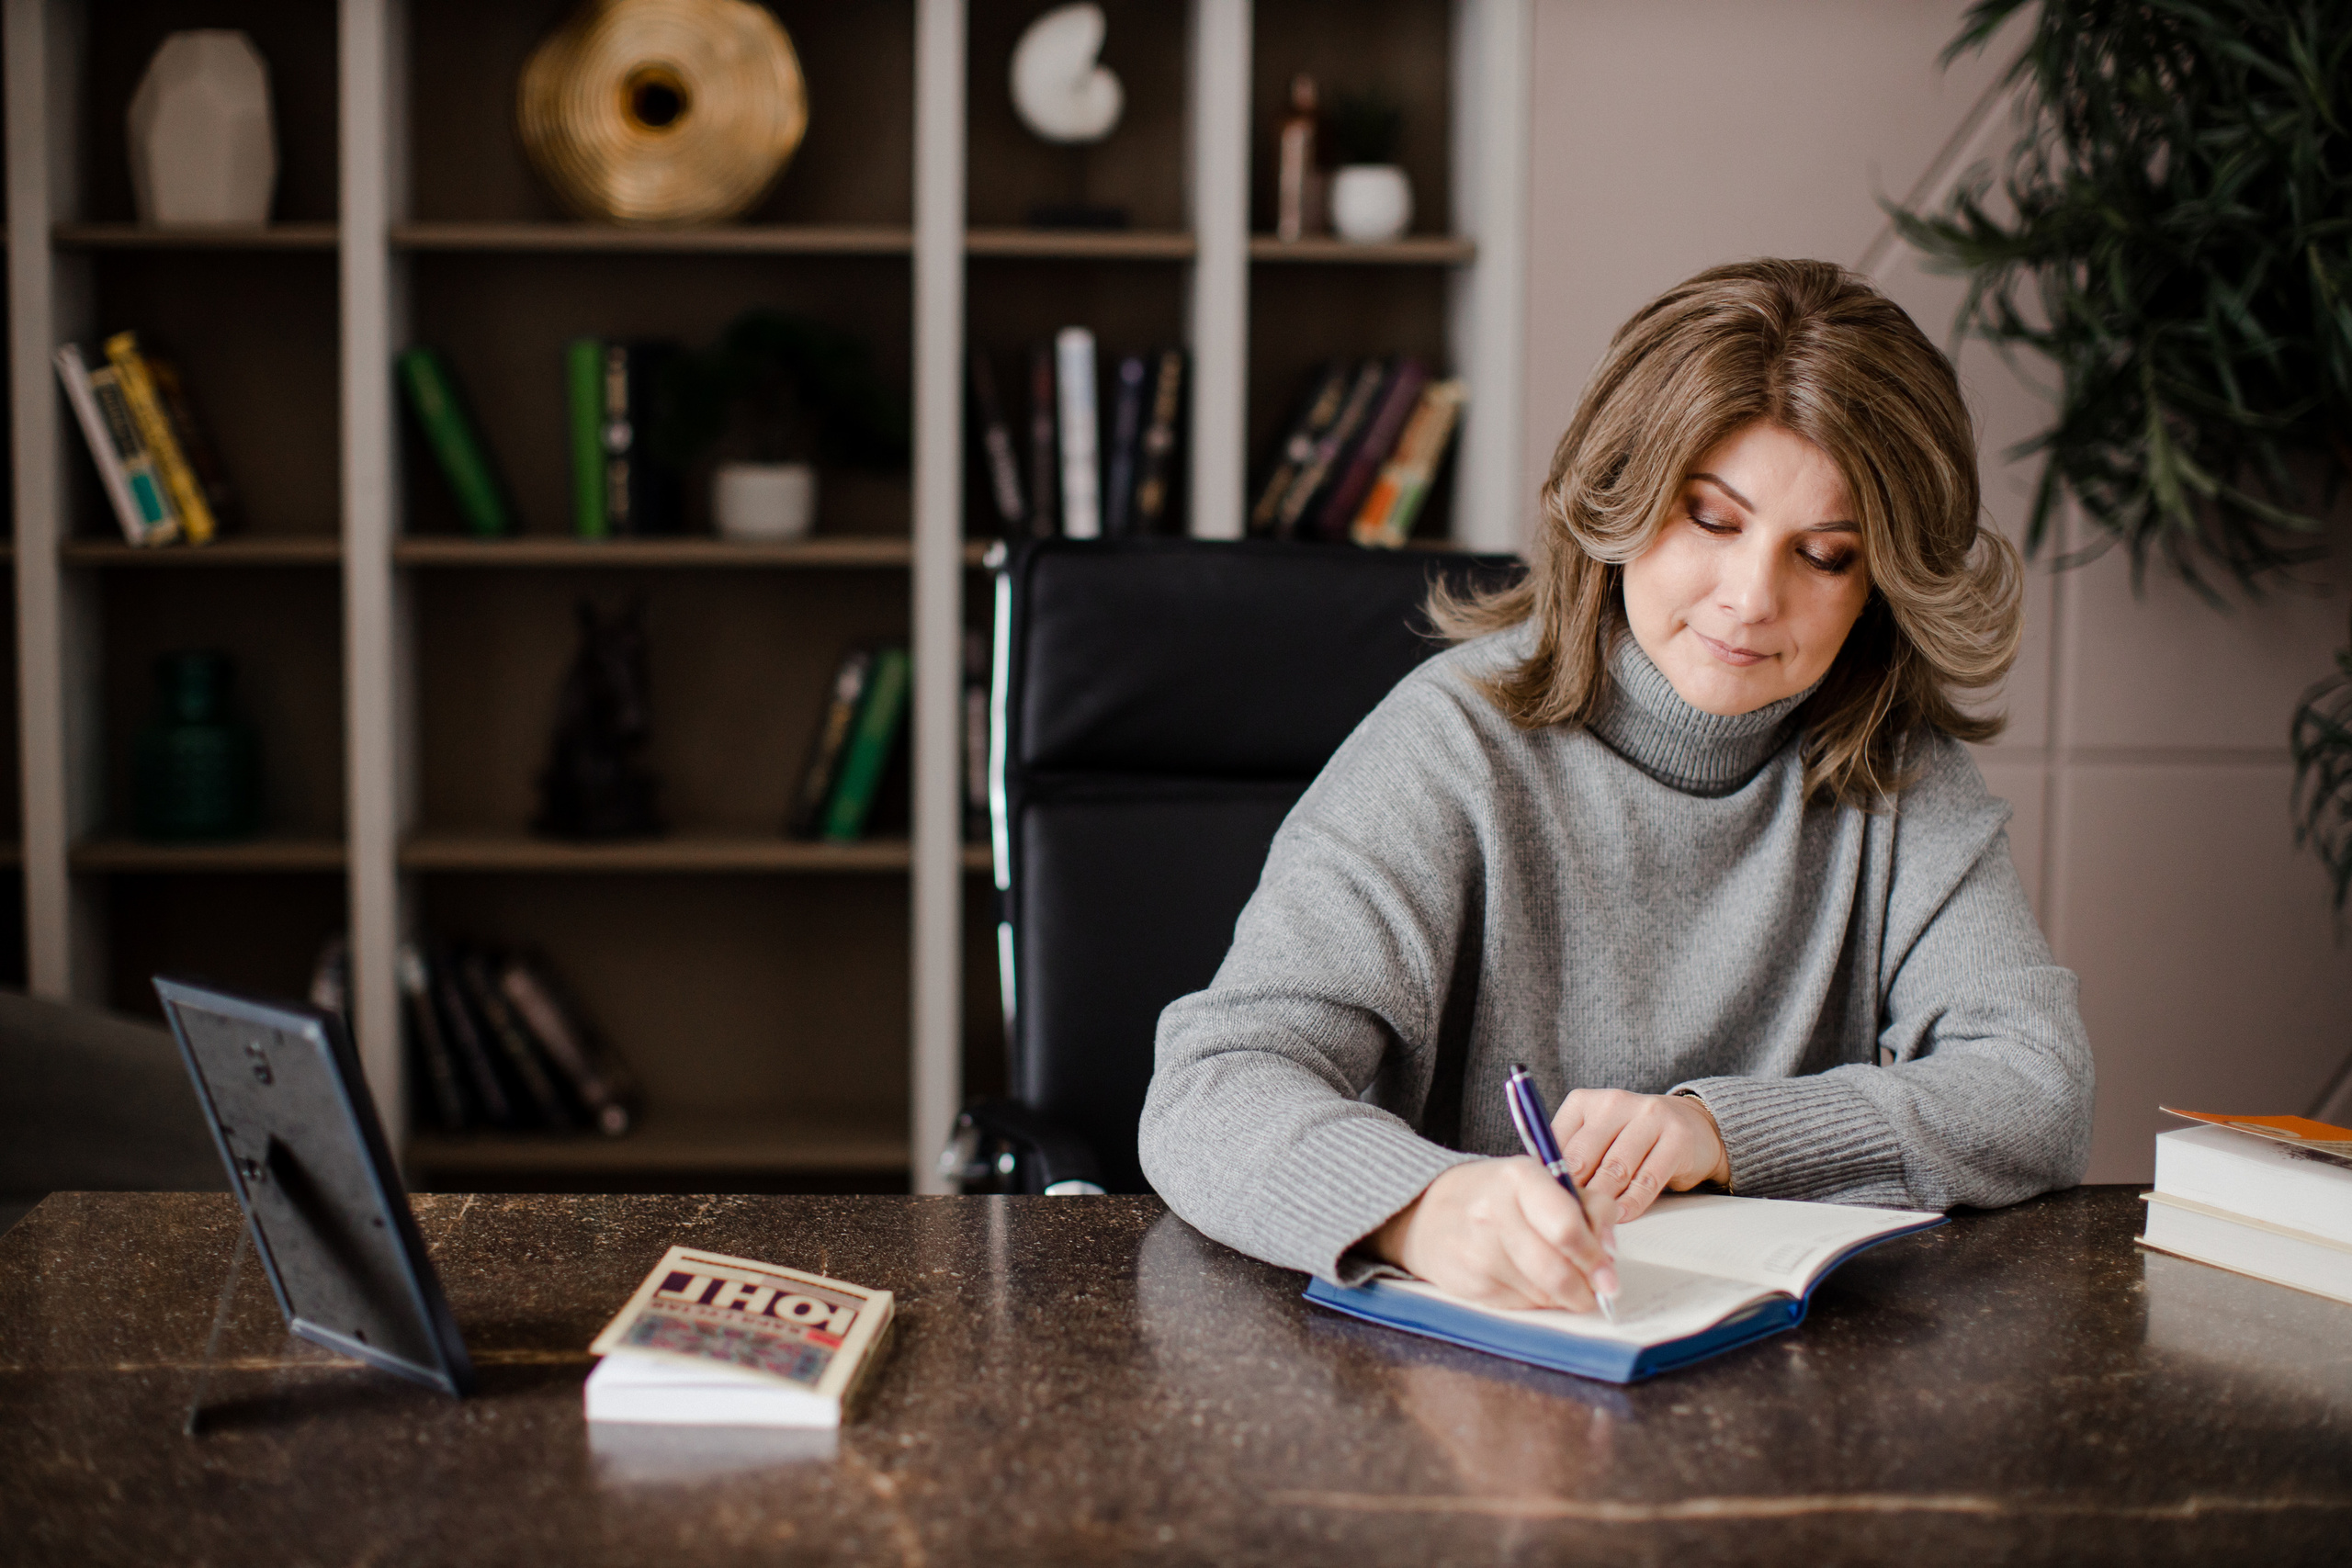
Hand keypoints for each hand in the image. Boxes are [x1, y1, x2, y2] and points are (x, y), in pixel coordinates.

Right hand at [1368, 1159, 1619, 1311]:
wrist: (1426, 1214)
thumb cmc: (1494, 1196)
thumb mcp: (1541, 1181)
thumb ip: (1587, 1205)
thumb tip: (1610, 1250)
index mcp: (1519, 1178)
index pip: (1567, 1226)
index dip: (1595, 1254)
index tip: (1609, 1267)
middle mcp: (1493, 1212)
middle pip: (1558, 1269)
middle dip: (1588, 1286)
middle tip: (1600, 1288)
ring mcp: (1478, 1252)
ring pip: (1545, 1293)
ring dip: (1565, 1294)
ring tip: (1564, 1279)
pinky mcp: (1471, 1285)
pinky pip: (1525, 1306)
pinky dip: (1539, 1300)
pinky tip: (1530, 1281)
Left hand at [1553, 1089, 1728, 1221]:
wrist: (1692, 1126)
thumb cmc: (1630, 1139)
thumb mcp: (1595, 1139)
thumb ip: (1570, 1158)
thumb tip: (1541, 1190)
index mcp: (1583, 1102)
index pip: (1556, 1143)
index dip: (1549, 1178)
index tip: (1547, 1205)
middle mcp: (1615, 1103)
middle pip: (1583, 1157)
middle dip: (1575, 1194)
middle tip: (1567, 1223)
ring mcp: (1649, 1117)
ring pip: (1615, 1170)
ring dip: (1602, 1202)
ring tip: (1592, 1225)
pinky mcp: (1676, 1138)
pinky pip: (1647, 1179)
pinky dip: (1631, 1203)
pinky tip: (1621, 1217)